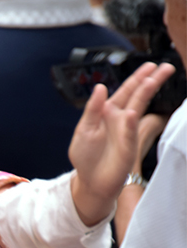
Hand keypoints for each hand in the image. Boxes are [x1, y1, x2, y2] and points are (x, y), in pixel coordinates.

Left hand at [69, 62, 175, 224]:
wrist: (90, 181)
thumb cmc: (85, 156)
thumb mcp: (83, 128)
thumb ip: (92, 108)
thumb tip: (100, 87)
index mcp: (107, 113)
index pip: (124, 91)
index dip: (137, 78)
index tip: (150, 66)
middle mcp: (119, 120)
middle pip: (137, 96)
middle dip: (150, 81)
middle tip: (164, 68)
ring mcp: (125, 132)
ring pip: (138, 109)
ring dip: (145, 95)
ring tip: (154, 80)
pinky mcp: (127, 147)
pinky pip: (128, 132)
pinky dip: (129, 122)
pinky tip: (131, 112)